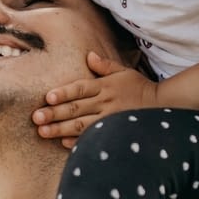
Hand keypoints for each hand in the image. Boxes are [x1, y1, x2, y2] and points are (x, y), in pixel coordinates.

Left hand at [32, 52, 158, 146]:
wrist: (162, 105)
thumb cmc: (138, 87)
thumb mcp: (123, 72)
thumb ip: (104, 66)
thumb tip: (89, 55)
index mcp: (104, 86)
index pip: (80, 88)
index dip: (64, 92)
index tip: (48, 97)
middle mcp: (105, 102)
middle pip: (76, 108)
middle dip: (54, 113)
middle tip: (36, 117)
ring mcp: (109, 119)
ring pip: (81, 124)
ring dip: (60, 128)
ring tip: (42, 131)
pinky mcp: (113, 132)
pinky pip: (93, 137)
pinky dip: (77, 141)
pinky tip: (63, 143)